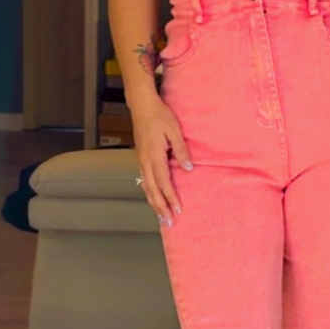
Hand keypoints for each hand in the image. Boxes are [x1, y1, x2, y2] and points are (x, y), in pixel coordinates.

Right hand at [133, 99, 192, 223]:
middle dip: (161, 207)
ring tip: (162, 216)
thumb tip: (188, 168)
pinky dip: (149, 193)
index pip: (163, 182)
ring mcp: (141, 161)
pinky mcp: (141, 159)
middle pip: (152, 190)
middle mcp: (145, 161)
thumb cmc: (159, 116)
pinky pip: (145, 181)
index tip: (178, 209)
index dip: (171, 197)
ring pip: (146, 187)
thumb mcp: (175, 131)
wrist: (142, 106)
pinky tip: (154, 199)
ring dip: (154, 203)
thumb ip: (181, 150)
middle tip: (169, 222)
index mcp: (154, 155)